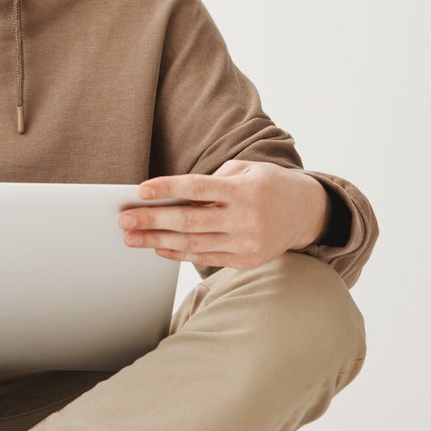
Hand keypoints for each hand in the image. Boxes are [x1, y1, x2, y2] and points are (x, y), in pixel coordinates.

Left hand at [118, 159, 327, 270]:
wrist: (306, 213)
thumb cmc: (269, 185)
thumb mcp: (247, 170)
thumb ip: (213, 180)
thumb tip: (174, 198)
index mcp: (245, 190)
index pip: (198, 188)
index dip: (168, 189)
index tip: (140, 190)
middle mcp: (246, 219)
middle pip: (190, 221)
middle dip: (153, 220)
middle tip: (124, 220)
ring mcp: (247, 244)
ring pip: (193, 243)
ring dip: (158, 241)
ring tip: (132, 237)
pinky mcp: (246, 261)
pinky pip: (205, 257)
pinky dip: (179, 253)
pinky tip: (158, 248)